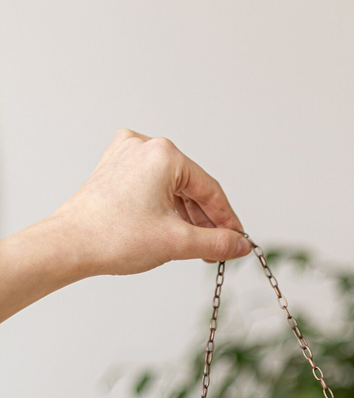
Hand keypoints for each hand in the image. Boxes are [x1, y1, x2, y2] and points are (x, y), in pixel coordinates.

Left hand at [49, 128, 251, 277]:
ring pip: (172, 188)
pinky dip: (165, 209)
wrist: (69, 246)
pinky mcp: (114, 170)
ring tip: (194, 246)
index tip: (236, 241)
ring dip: (187, 217)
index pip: (211, 190)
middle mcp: (144, 147)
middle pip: (191, 187)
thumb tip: (239, 245)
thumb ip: (217, 242)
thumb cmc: (113, 236)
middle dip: (206, 221)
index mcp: (164, 154)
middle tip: (216, 249)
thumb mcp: (178, 242)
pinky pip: (152, 188)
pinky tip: (170, 231)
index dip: (228, 220)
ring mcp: (126, 156)